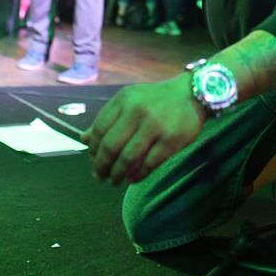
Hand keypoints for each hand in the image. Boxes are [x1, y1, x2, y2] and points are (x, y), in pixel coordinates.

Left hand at [82, 73, 206, 184]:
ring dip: (117, 174)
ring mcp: (155, 126)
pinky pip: (149, 164)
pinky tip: (133, 178)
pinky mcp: (171, 140)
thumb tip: (84, 140)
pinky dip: (138, 175)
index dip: (93, 149)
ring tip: (115, 180)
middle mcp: (138, 111)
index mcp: (124, 99)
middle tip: (100, 176)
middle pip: (111, 146)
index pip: (100, 129)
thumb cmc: (155, 100)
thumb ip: (107, 119)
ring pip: (128, 158)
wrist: (192, 95)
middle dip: (102, 166)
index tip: (92, 160)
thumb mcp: (129, 101)